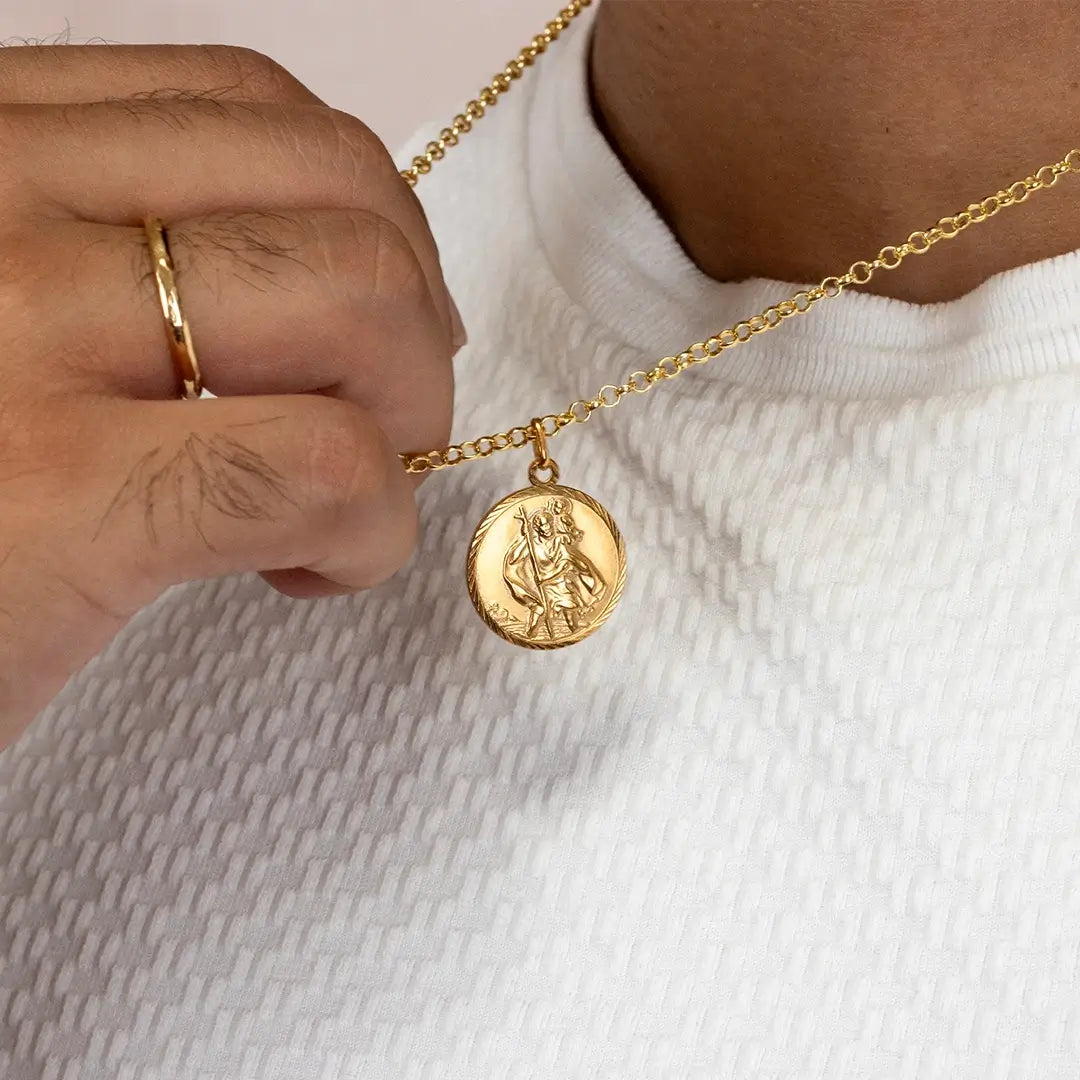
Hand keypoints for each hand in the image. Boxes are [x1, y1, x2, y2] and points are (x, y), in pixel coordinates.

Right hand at [0, 45, 461, 745]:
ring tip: (340, 501)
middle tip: (383, 424)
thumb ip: (106, 256)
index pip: (252, 109)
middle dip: (412, 323)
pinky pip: (322, 466)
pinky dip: (368, 529)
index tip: (368, 328)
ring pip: (356, 304)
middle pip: (340, 195)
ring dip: (402, 419)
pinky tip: (310, 570)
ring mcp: (17, 334)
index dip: (366, 218)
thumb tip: (312, 273)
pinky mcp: (56, 497)